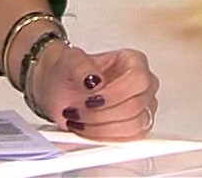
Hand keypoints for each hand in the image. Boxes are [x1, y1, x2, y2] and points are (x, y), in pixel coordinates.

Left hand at [27, 43, 158, 140]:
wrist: (59, 87)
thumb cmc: (68, 71)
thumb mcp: (69, 62)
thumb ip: (82, 68)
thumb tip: (95, 80)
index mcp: (134, 62)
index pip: (138, 80)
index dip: (114, 94)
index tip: (89, 100)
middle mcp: (142, 86)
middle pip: (135, 107)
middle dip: (101, 114)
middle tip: (78, 111)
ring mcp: (142, 108)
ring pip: (132, 127)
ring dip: (101, 128)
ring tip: (79, 120)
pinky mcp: (136, 130)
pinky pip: (128, 140)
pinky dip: (104, 138)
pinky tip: (86, 130)